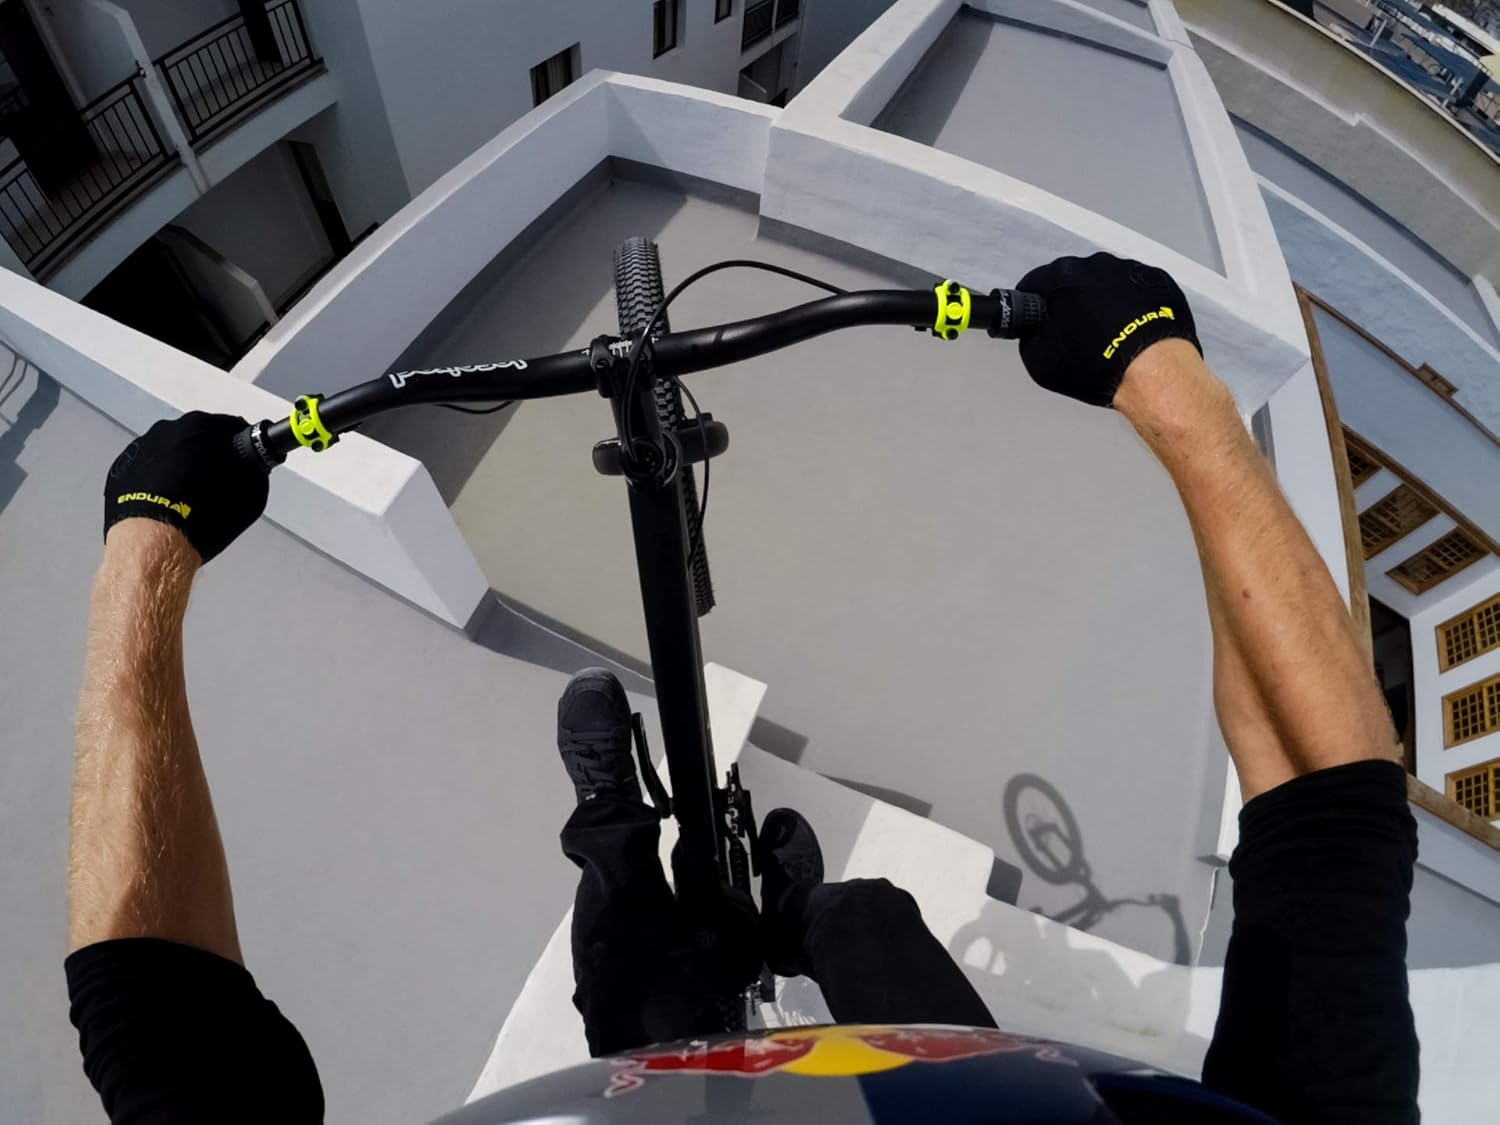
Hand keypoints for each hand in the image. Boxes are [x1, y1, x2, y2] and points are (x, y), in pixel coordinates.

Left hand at [103, 412, 268, 563]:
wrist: (154, 543)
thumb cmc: (202, 517)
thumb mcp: (250, 496)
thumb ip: (253, 471)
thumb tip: (248, 466)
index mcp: (199, 427)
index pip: (230, 428)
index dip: (240, 447)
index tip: (242, 464)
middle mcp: (166, 430)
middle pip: (196, 436)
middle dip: (209, 455)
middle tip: (217, 485)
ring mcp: (139, 448)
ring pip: (170, 452)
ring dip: (182, 466)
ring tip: (189, 498)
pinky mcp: (120, 469)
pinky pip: (147, 469)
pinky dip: (158, 480)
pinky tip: (167, 502)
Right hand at [1016, 252, 1200, 407]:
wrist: (1152, 372)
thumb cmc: (1101, 364)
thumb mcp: (1039, 360)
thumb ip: (1030, 335)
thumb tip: (1036, 331)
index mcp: (1063, 277)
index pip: (1036, 283)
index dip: (1036, 305)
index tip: (1042, 320)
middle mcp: (1097, 265)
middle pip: (1073, 280)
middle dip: (1071, 303)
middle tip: (1077, 335)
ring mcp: (1130, 270)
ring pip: (1106, 283)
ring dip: (1103, 303)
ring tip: (1108, 336)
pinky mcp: (1157, 280)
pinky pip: (1135, 289)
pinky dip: (1131, 305)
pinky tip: (1130, 330)